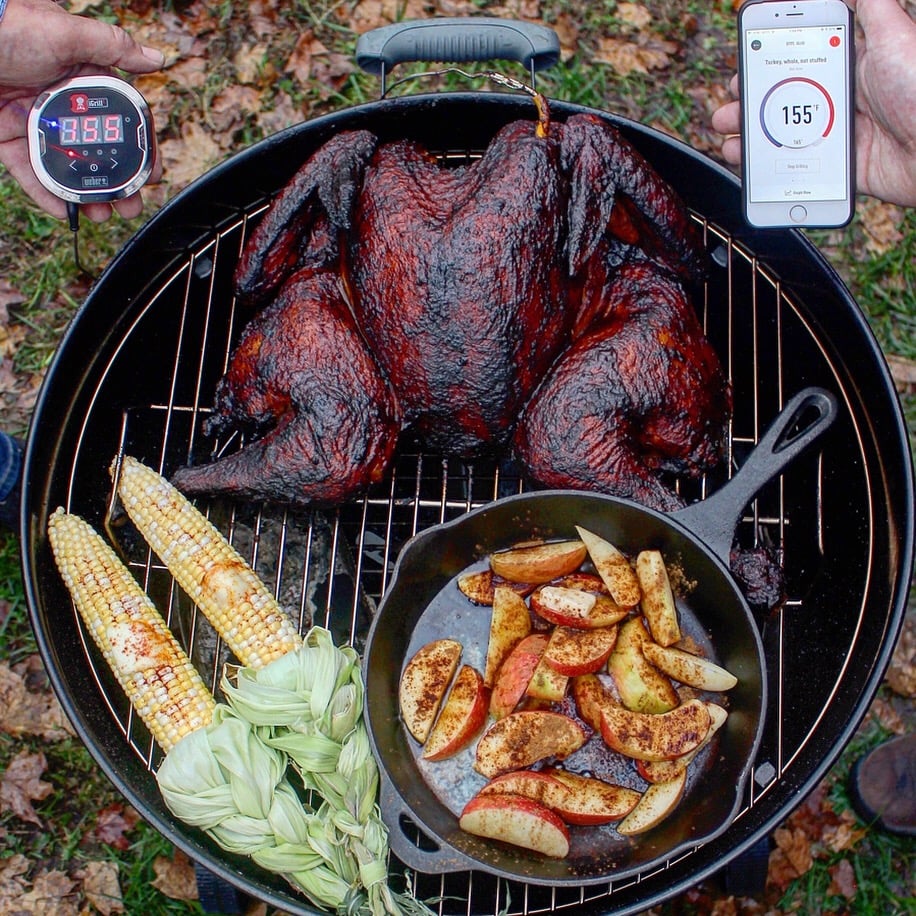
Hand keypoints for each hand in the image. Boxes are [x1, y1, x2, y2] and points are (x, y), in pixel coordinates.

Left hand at [0, 0, 164, 220]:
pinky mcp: (7, 134)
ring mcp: (34, 121)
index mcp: (80, 79)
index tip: (150, 175)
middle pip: (96, 151)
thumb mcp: (66, 32)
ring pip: (66, 165)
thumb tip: (155, 60)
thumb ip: (111, 45)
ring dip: (85, 195)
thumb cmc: (9, 24)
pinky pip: (28, 169)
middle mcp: (60, 103)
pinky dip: (45, 192)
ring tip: (100, 215)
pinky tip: (63, 210)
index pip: (118, 121)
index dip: (137, 150)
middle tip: (129, 206)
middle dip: (116, 183)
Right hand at [711, 0, 915, 207]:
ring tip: (729, 133)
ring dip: (751, 133)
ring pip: (785, 133)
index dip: (772, 55)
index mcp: (855, 62)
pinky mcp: (841, 167)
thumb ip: (868, 5)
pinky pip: (797, 169)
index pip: (804, 54)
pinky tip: (750, 164)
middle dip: (752, 98)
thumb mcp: (894, 32)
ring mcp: (841, 133)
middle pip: (787, 96)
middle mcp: (846, 97)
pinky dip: (769, 169)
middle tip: (730, 101)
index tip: (747, 57)